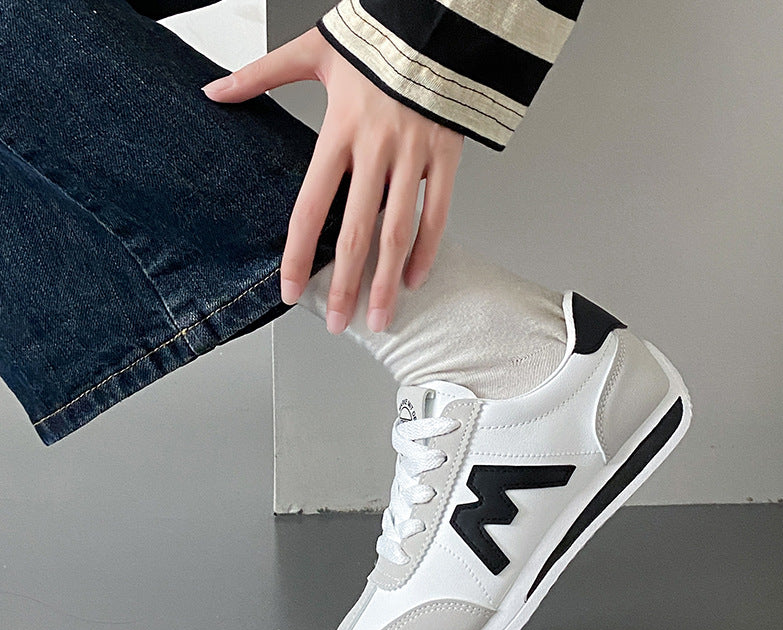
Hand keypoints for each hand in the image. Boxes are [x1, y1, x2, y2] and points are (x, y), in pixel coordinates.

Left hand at [201, 27, 463, 333]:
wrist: (436, 20)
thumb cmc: (376, 39)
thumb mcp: (313, 51)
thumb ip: (262, 74)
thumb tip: (215, 91)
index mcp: (340, 131)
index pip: (311, 207)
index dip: (298, 253)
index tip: (290, 290)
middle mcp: (377, 149)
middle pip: (356, 233)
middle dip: (345, 285)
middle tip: (338, 325)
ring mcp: (414, 156)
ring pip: (399, 231)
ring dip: (386, 280)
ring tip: (378, 317)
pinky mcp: (446, 156)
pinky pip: (439, 213)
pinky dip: (427, 249)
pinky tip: (414, 279)